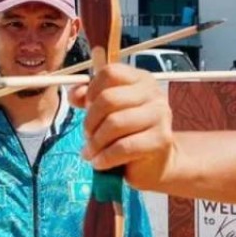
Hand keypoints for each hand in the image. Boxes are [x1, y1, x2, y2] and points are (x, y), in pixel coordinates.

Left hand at [67, 63, 174, 191]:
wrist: (154, 163)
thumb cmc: (128, 133)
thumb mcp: (107, 111)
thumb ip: (89, 98)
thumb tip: (74, 95)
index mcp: (140, 79)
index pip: (110, 73)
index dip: (91, 91)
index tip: (87, 108)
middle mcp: (153, 93)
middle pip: (109, 99)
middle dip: (90, 121)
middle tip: (86, 135)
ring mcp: (160, 115)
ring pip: (115, 123)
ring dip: (95, 142)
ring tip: (90, 152)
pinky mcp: (161, 139)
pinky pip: (124, 147)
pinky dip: (105, 157)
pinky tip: (99, 162)